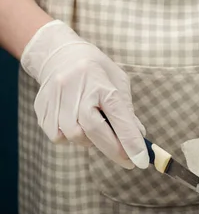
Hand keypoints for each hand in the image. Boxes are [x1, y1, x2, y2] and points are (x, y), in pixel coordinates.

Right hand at [21, 20, 148, 168]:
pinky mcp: (43, 108)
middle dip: (113, 150)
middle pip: (94, 130)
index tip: (141, 160)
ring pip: (75, 136)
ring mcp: (56, 98)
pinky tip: (76, 124)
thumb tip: (138, 138)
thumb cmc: (95, 70)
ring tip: (95, 129)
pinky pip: (58, 137)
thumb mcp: (117, 81)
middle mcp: (77, 89)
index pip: (118, 115)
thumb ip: (126, 110)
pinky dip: (70, 138)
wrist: (57, 53)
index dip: (130, 140)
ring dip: (90, 141)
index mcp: (101, 81)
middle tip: (127, 160)